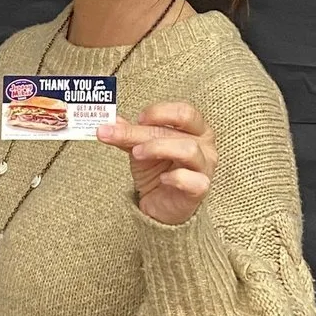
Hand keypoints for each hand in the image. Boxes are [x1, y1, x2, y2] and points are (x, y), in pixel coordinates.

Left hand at [97, 103, 217, 224]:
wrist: (159, 204)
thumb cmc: (157, 169)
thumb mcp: (139, 147)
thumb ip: (128, 134)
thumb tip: (110, 121)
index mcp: (195, 128)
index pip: (184, 112)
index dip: (160, 112)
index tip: (138, 119)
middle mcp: (205, 145)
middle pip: (178, 130)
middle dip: (146, 132)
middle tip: (122, 135)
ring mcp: (205, 167)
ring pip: (188, 150)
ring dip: (158, 148)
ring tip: (137, 154)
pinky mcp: (200, 189)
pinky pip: (194, 180)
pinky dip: (176, 178)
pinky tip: (162, 179)